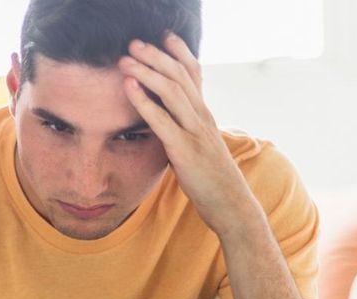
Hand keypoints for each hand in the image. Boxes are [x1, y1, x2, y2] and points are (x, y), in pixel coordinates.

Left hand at [119, 33, 263, 237]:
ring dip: (147, 72)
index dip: (180, 53)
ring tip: (126, 59)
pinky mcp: (184, 150)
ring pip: (171, 91)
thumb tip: (168, 119)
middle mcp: (202, 117)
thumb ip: (186, 128)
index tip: (164, 36)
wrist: (230, 204)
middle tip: (134, 42)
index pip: (195, 74)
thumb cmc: (211, 178)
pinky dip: (143, 100)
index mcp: (205, 114)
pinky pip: (161, 120)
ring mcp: (195, 132)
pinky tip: (129, 87)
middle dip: (156, 57)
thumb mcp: (200, 145)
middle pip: (180, 76)